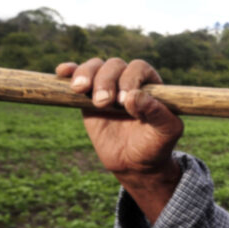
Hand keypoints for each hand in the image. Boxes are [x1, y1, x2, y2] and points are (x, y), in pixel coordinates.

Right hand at [56, 58, 183, 221]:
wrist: (134, 162)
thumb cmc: (155, 144)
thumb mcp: (166, 132)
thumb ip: (157, 113)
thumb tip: (134, 96)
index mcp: (150, 84)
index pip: (139, 68)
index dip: (130, 80)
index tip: (123, 101)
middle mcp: (129, 80)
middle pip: (114, 65)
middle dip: (106, 81)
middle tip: (103, 103)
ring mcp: (107, 86)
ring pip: (95, 67)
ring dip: (86, 74)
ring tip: (81, 90)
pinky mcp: (87, 97)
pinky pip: (77, 77)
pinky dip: (69, 71)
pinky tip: (62, 72)